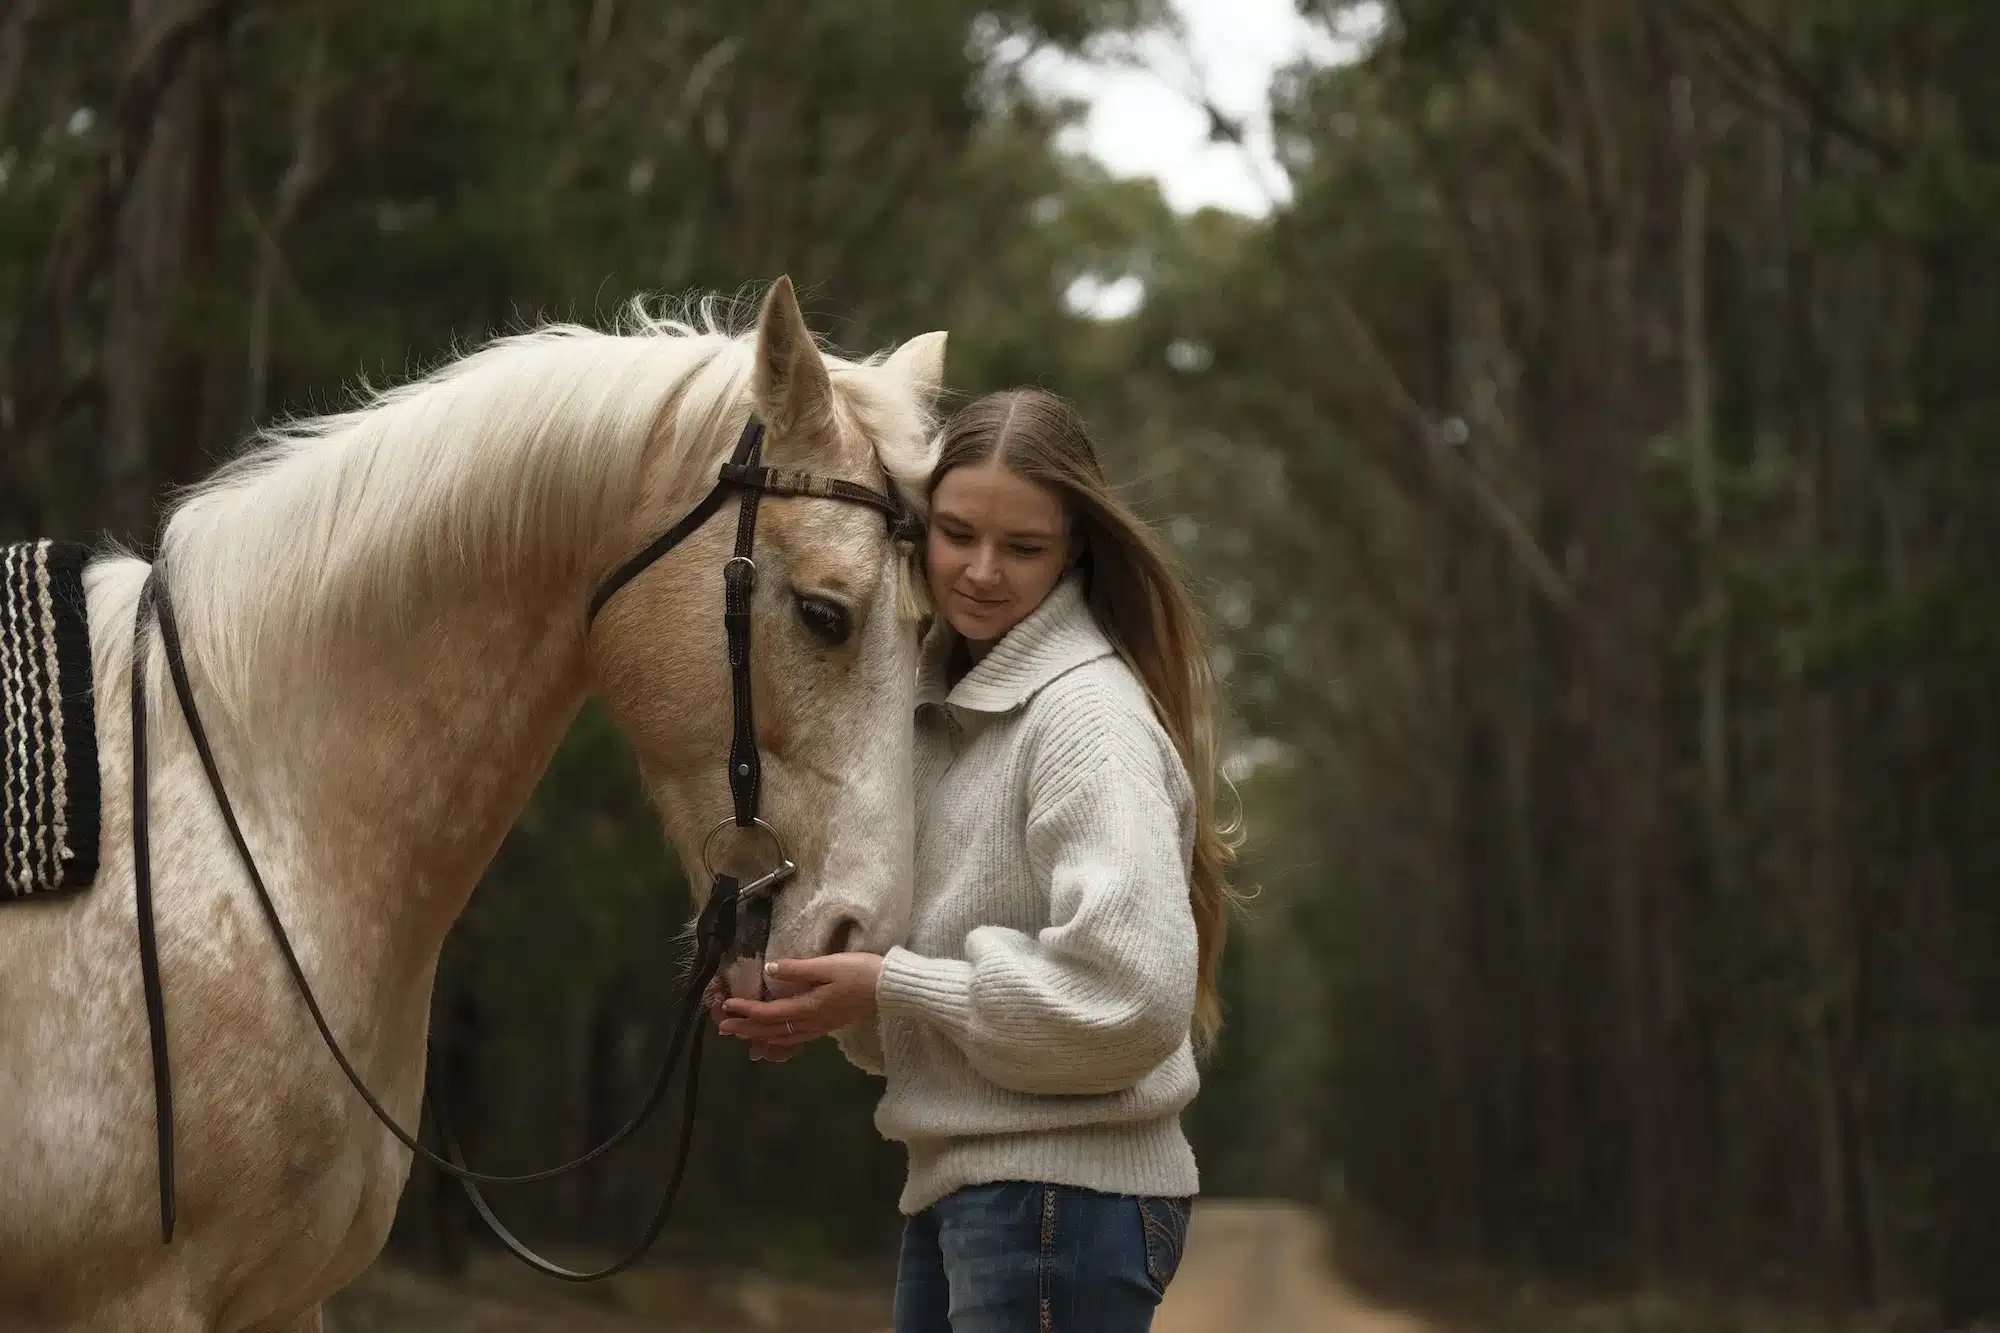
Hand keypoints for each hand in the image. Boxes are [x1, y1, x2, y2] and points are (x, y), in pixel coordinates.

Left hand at [718, 952, 884, 1055]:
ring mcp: (819, 1027)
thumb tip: (769, 969)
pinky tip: (774, 1039)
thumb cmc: (859, 973)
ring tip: (742, 1036)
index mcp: (808, 1007)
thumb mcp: (828, 965)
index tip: (727, 1006)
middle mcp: (810, 1022)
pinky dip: (779, 1041)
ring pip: (783, 1037)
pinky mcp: (827, 1026)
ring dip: (759, 1036)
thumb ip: (797, 969)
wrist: (889, 989)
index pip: (769, 1013)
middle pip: (772, 1029)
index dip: (746, 1011)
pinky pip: (796, 1039)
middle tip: (723, 1028)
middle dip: (746, 1028)